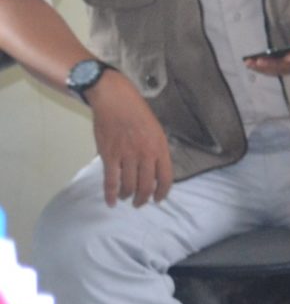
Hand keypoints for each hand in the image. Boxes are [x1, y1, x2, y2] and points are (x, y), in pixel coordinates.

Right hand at [90, 72, 174, 206]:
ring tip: (126, 198)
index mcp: (160, 148)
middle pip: (147, 185)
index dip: (163, 192)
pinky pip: (110, 181)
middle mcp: (145, 154)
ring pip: (129, 185)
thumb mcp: (156, 130)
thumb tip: (155, 168)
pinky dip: (110, 194)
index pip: (166, 177)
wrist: (115, 100)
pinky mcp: (109, 156)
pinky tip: (111, 202)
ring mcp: (127, 156)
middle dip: (143, 198)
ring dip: (128, 196)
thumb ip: (156, 150)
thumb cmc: (137, 113)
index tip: (158, 199)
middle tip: (140, 203)